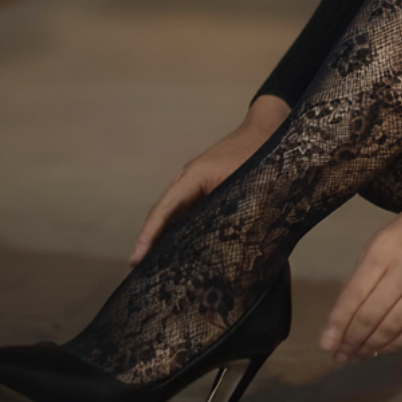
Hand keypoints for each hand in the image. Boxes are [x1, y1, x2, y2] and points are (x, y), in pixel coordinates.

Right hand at [129, 94, 289, 265]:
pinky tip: (180, 248)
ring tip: (154, 267)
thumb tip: (233, 245)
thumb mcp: (248, 182)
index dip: (149, 235)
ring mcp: (195, 183)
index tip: (135, 259)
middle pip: (163, 213)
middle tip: (139, 273)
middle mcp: (188, 179)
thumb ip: (237, 209)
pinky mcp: (205, 187)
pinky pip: (186, 210)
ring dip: (162, 236)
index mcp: (194, 176)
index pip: (164, 209)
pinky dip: (178, 229)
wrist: (266, 128)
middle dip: (149, 241)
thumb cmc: (258, 153)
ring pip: (173, 213)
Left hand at [319, 199, 401, 361]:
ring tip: (360, 356)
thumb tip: (348, 312)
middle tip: (341, 356)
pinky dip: (400, 342)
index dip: (337, 324)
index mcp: (381, 250)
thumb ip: (365, 272)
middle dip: (352, 340)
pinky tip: (387, 349)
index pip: (353, 295)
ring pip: (394, 325)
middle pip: (371, 315)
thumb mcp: (383, 238)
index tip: (326, 345)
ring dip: (373, 345)